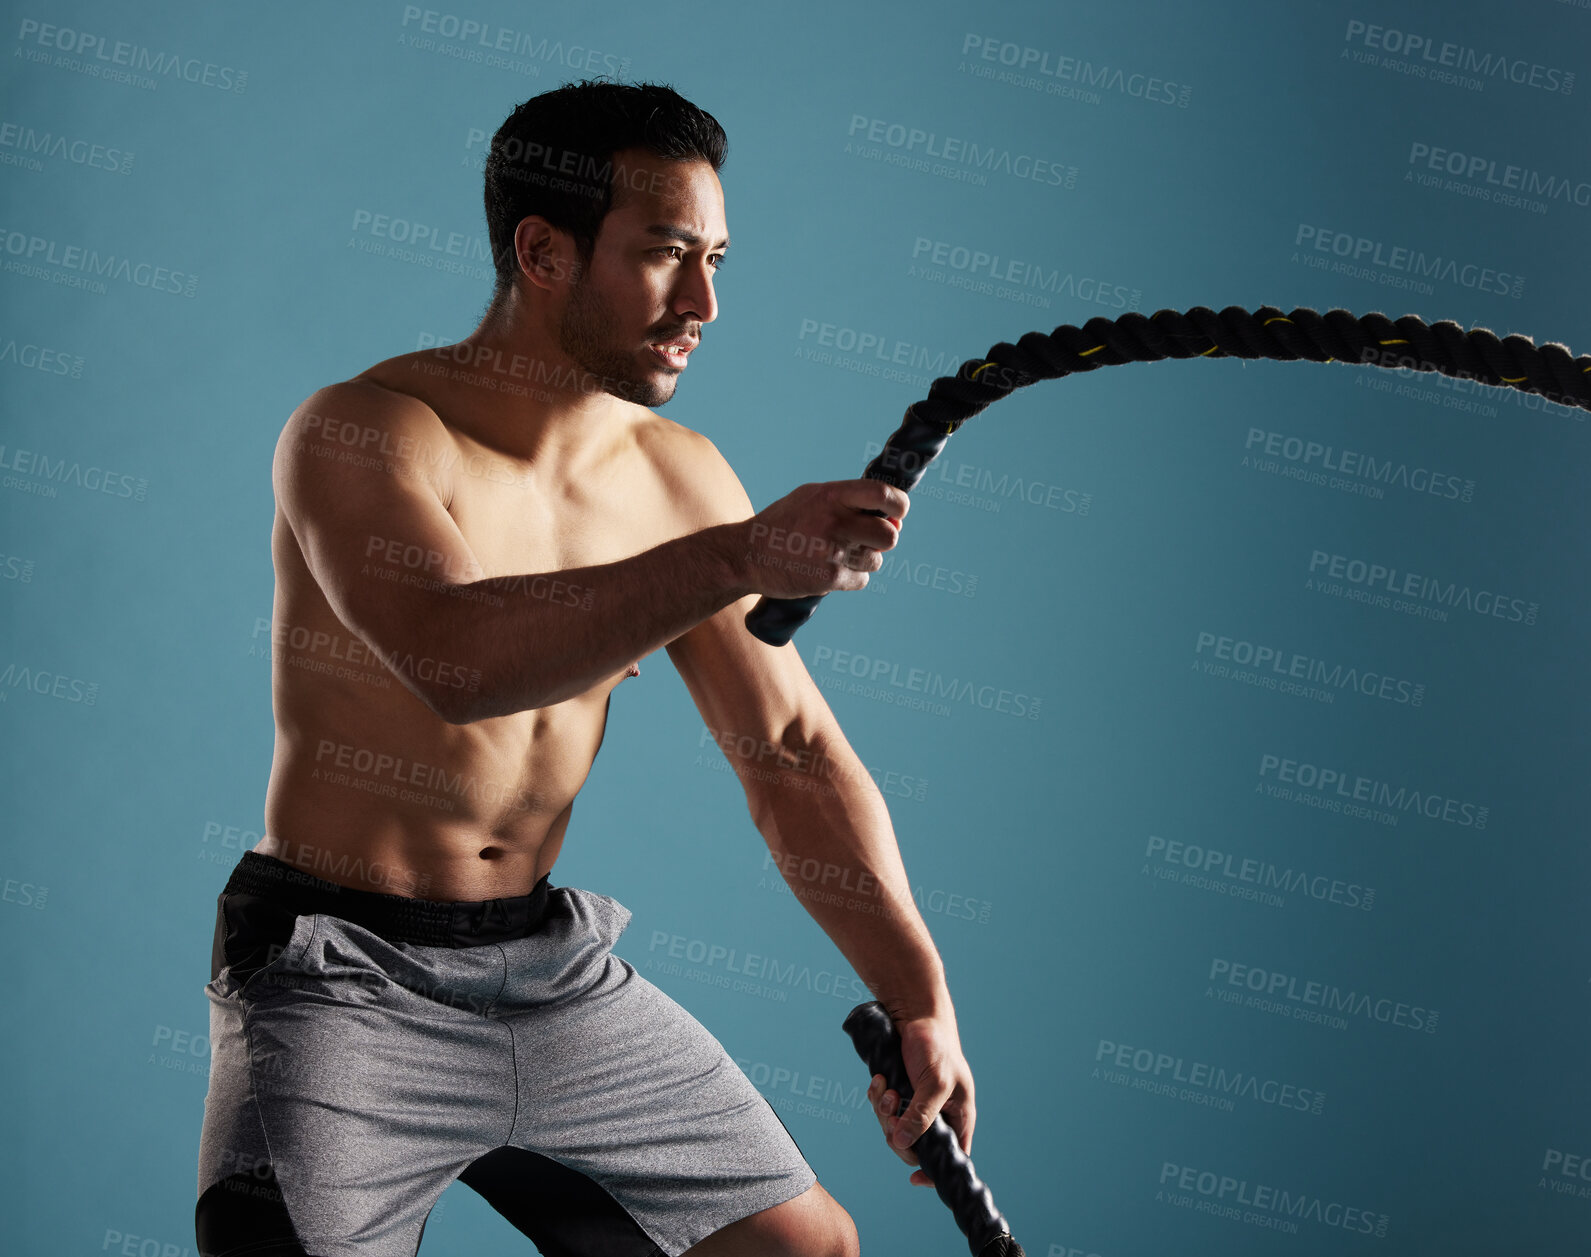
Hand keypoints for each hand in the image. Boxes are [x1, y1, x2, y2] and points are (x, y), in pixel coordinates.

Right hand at [738, 479, 907, 599]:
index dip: (899, 505)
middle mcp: (834, 521)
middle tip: (866, 540)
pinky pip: (862, 580)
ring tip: (836, 555)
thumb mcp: (812, 498)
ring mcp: (832, 552)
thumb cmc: (784, 524)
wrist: (746, 555)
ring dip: (864, 561)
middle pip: (889, 535)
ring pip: (876, 560)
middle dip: (883, 540)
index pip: (883, 494)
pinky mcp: (829, 578)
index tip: (897, 513)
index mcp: (831, 495)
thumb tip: (894, 520)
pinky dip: (850, 579)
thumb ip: (850, 502)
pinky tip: (827, 570)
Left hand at [864, 1011, 974, 1186]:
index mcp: (959, 1116)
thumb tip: (902, 1142)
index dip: (935, 1172)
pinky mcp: (899, 1092)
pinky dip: (877, 1097)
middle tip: (891, 1108)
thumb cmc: (935, 1045)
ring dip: (883, 1110)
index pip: (952, 1156)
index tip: (915, 1179)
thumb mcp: (934, 1083)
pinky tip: (877, 1081)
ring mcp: (916, 1104)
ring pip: (894, 1128)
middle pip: (914, 1145)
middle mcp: (938, 1114)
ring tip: (883, 1087)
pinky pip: (883, 1109)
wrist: (913, 1013)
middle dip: (897, 1130)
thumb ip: (921, 1115)